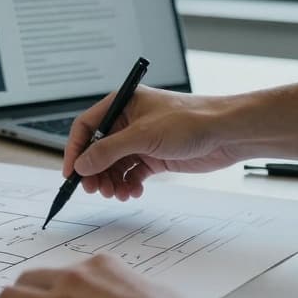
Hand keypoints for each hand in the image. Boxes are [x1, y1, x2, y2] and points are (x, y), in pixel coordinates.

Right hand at [64, 86, 248, 201]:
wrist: (226, 133)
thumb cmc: (191, 120)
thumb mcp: (143, 135)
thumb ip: (108, 151)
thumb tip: (82, 164)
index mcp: (122, 105)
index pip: (87, 126)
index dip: (76, 149)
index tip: (72, 172)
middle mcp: (129, 122)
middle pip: (98, 149)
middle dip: (95, 171)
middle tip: (96, 190)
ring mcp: (141, 140)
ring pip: (114, 165)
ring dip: (112, 181)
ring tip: (117, 193)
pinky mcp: (154, 156)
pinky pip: (131, 173)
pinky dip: (128, 184)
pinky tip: (133, 192)